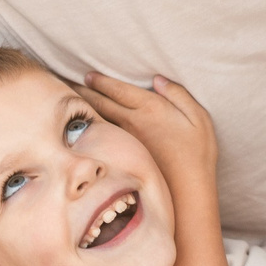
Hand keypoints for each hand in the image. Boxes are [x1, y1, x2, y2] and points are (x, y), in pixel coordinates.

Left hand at [83, 72, 217, 200]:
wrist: (187, 190)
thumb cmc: (197, 153)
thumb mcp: (199, 118)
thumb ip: (178, 95)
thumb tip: (158, 80)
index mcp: (150, 108)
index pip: (118, 89)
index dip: (101, 81)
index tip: (87, 75)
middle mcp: (133, 122)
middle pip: (101, 102)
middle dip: (83, 91)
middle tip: (66, 83)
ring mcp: (125, 140)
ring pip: (99, 118)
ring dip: (84, 108)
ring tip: (71, 102)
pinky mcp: (124, 155)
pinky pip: (103, 135)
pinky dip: (90, 128)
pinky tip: (83, 128)